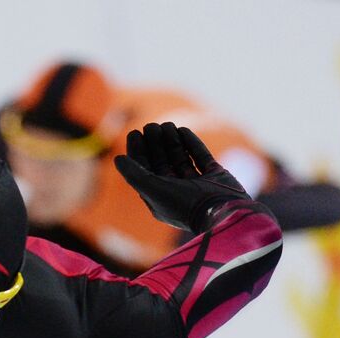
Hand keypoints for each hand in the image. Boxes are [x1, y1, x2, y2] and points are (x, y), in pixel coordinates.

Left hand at [113, 122, 249, 232]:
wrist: (221, 211)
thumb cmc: (183, 204)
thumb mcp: (153, 189)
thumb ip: (134, 174)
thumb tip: (117, 159)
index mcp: (159, 198)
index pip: (144, 171)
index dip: (138, 152)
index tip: (134, 133)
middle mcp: (177, 192)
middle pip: (162, 162)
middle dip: (155, 143)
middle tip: (151, 125)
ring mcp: (197, 184)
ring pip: (180, 158)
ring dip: (172, 141)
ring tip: (167, 124)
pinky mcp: (215, 176)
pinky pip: (201, 157)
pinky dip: (192, 144)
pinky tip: (183, 130)